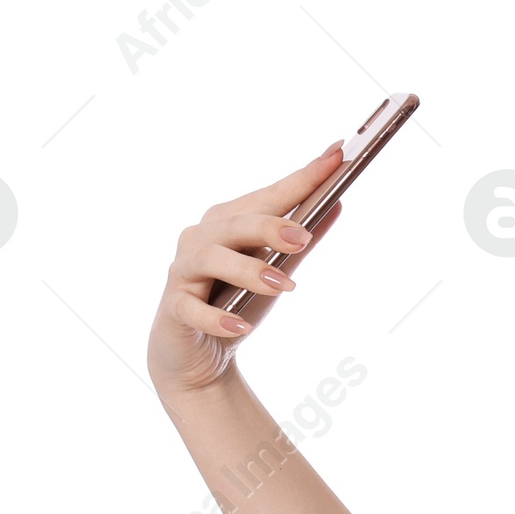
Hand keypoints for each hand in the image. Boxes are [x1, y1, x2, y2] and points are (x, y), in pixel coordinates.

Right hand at [146, 144, 344, 400]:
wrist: (197, 357)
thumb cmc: (235, 304)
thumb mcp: (275, 271)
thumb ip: (301, 242)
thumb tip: (336, 205)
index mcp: (229, 222)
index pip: (269, 195)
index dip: (302, 177)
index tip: (338, 156)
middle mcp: (202, 237)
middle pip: (236, 223)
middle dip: (270, 226)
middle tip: (303, 237)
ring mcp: (185, 270)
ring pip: (211, 259)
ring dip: (249, 270)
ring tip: (284, 286)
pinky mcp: (175, 308)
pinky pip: (193, 309)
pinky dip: (217, 319)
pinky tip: (241, 327)